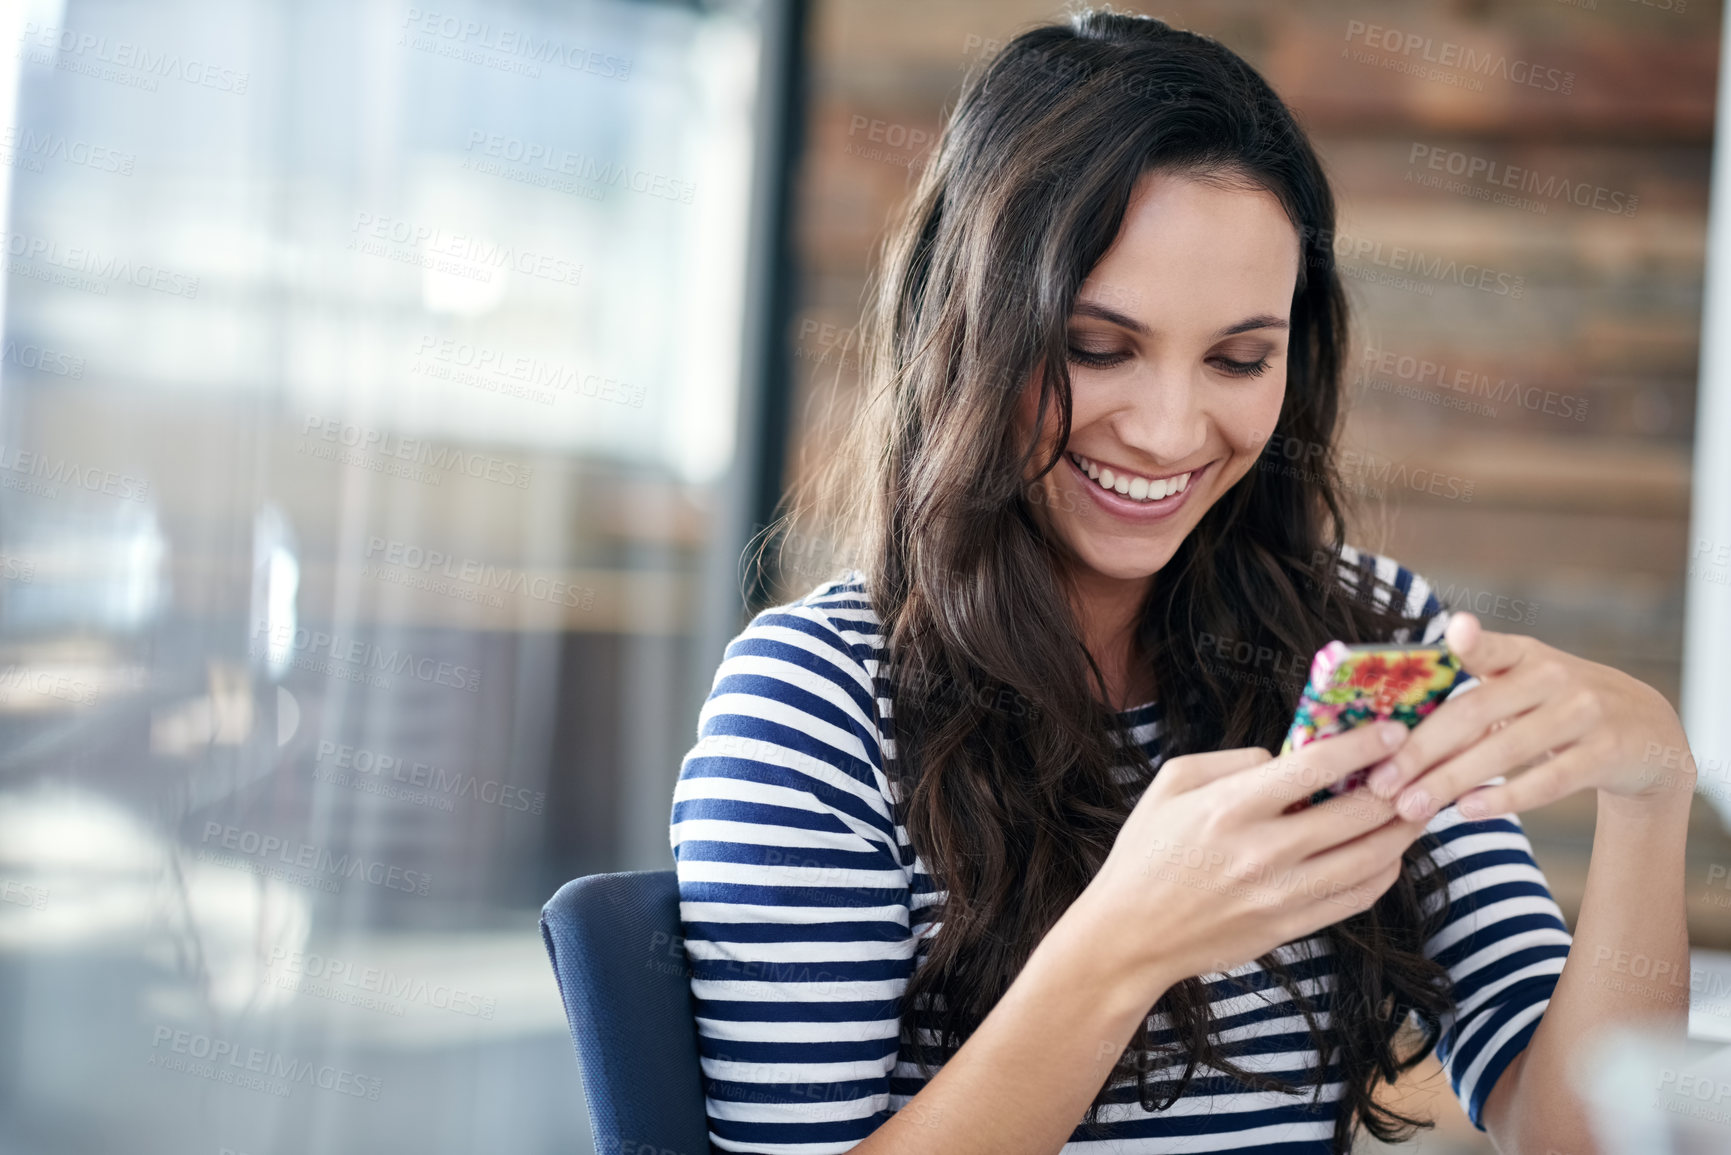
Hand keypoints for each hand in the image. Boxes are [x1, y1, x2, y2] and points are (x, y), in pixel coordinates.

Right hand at [1087, 720, 1430, 986]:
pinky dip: (1383, 871)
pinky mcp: (1290, 928)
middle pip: (1357, 812)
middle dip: (1395, 784)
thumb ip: (1232, 761)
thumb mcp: (1171, 784)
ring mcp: (1281, 895)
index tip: (1392, 730)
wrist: (1129, 935)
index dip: (1363, 744)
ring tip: (1413, 808)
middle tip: (1412, 768)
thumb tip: (1285, 757)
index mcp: (1230, 807)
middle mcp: (1263, 851)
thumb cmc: (1146, 853)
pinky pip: (1357, 897)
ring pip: (1369, 857)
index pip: (1315, 767)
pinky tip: (1386, 853)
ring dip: (1401, 829)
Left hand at [1361, 611, 1694, 820]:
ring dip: (1451, 781)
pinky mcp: (1607, 752)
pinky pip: (1549, 779)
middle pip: (1476, 710)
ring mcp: (1585, 713)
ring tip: (1410, 806)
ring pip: (1506, 749)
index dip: (1472, 640)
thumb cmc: (1558, 710)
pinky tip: (1468, 810)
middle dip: (1422, 750)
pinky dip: (1506, 797)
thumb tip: (1394, 731)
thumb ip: (1470, 694)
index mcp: (1524, 654)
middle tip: (1380, 782)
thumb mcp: (1523, 685)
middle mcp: (1554, 676)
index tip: (1453, 633)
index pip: (1491, 646)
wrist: (1648, 734)